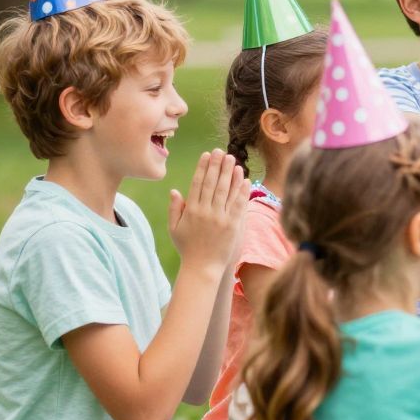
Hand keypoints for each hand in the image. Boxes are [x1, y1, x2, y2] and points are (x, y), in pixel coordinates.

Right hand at [169, 149, 248, 273]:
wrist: (202, 268)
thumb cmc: (187, 248)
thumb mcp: (175, 229)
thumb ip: (175, 209)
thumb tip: (174, 190)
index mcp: (191, 211)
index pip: (197, 183)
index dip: (203, 167)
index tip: (206, 154)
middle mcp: (205, 212)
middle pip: (212, 183)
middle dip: (217, 165)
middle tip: (221, 151)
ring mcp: (219, 218)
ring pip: (225, 191)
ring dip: (230, 174)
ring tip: (233, 160)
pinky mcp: (232, 226)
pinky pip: (238, 204)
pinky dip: (241, 191)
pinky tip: (244, 179)